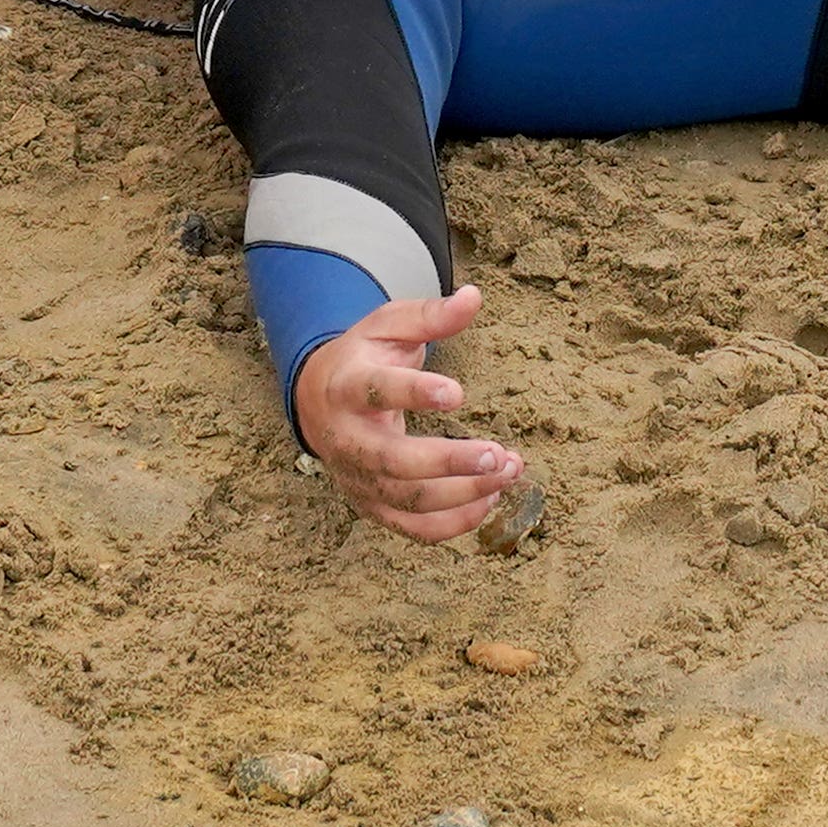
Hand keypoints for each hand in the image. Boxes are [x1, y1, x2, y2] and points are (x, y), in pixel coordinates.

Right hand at [297, 287, 513, 540]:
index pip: (377, 392)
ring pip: (409, 500)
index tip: (458, 392)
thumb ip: (429, 316)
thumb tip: (474, 298)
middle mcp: (347, 440)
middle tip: (497, 453)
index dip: (415, 394)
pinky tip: (490, 499)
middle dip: (448, 462)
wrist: (318, 400)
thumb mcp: (388, 326)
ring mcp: (358, 479)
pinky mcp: (372, 506)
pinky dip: (454, 523)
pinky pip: (413, 528)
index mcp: (346, 387)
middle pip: (393, 461)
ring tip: (509, 471)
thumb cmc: (364, 358)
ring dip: (463, 493)